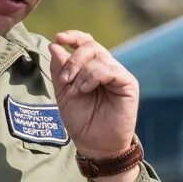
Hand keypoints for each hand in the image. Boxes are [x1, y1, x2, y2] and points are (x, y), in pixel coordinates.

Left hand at [49, 31, 138, 159]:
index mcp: (91, 68)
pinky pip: (110, 69)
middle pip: (90, 46)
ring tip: (75, 91)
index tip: (59, 38)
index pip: (85, 42)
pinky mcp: (128, 84)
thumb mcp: (63, 93)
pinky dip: (93, 76)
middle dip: (73, 60)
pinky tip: (85, 89)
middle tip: (64, 79)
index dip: (73, 36)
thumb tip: (55, 44)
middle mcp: (106, 68)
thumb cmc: (81, 121)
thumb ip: (59, 70)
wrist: (95, 144)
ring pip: (98, 56)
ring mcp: (118, 75)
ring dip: (81, 72)